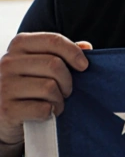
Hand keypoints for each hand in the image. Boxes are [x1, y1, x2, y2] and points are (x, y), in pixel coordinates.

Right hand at [0, 33, 90, 147]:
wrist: (5, 115)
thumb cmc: (30, 86)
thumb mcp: (43, 64)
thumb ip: (63, 53)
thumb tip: (85, 47)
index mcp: (19, 45)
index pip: (53, 41)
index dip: (74, 53)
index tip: (84, 66)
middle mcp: (8, 62)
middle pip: (54, 64)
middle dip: (68, 81)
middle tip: (66, 90)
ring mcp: (4, 85)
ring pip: (49, 87)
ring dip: (59, 99)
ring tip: (55, 102)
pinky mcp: (6, 108)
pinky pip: (43, 108)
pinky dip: (51, 112)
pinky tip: (46, 112)